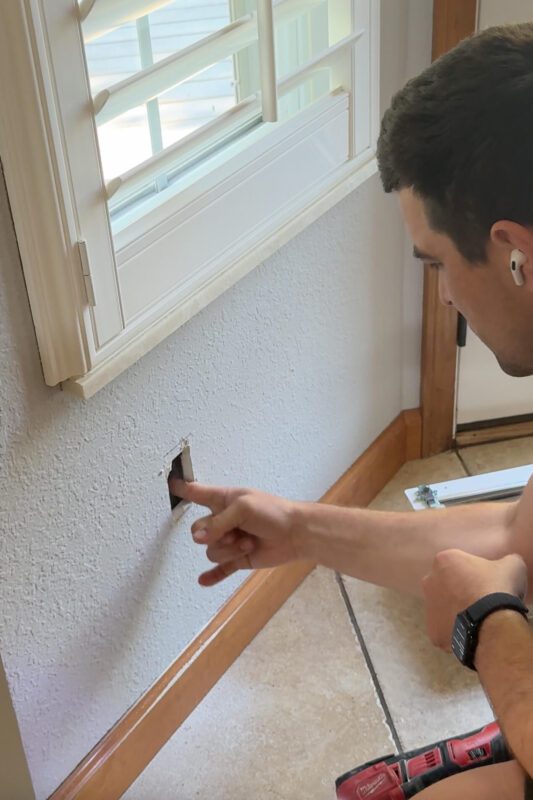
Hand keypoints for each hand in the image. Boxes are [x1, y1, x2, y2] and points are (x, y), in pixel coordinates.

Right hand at [169, 479, 300, 586]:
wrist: (297, 534)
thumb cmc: (273, 512)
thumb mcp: (243, 509)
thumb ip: (218, 522)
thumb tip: (198, 538)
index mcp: (224, 500)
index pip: (198, 493)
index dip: (184, 490)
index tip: (172, 485)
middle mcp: (224, 520)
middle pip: (198, 532)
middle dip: (214, 536)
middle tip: (234, 533)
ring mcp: (231, 541)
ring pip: (211, 552)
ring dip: (229, 550)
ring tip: (248, 543)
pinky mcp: (239, 559)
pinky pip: (221, 570)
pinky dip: (213, 576)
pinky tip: (203, 581)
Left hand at [422, 549, 526, 650]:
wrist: (491, 623)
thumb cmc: (497, 588)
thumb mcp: (512, 565)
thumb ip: (505, 561)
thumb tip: (506, 565)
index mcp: (444, 560)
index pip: (457, 563)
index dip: (473, 573)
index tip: (486, 582)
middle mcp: (429, 582)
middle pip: (445, 585)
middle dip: (459, 591)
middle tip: (480, 601)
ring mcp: (429, 608)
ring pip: (443, 609)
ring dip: (456, 612)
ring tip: (478, 619)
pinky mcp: (433, 632)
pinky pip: (445, 630)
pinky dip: (455, 632)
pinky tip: (471, 633)